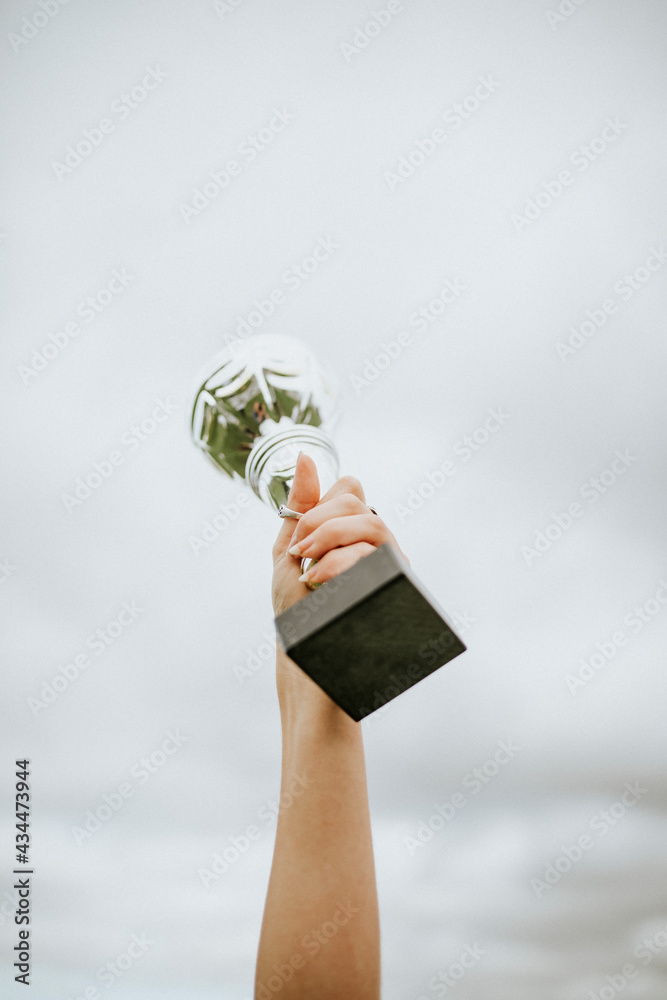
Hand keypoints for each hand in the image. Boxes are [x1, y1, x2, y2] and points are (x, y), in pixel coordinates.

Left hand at [271, 453, 405, 617]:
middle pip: (357, 504)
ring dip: (331, 542)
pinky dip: (339, 565)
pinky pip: (373, 556)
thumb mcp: (290, 548)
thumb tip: (304, 457)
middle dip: (320, 523)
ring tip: (309, 571)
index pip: (350, 488)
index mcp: (353, 527)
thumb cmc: (298, 603)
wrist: (304, 647)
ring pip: (371, 526)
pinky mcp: (394, 583)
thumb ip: (300, 505)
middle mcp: (376, 540)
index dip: (320, 505)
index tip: (299, 536)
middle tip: (301, 552)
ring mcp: (388, 561)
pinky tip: (319, 582)